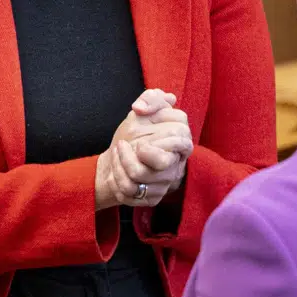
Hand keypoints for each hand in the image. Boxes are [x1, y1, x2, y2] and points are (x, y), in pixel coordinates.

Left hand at [96, 90, 192, 209]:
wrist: (119, 156)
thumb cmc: (135, 133)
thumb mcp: (143, 111)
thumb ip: (151, 98)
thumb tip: (141, 108)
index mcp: (181, 142)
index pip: (179, 139)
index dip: (156, 137)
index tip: (138, 134)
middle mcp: (176, 166)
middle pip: (161, 164)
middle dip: (133, 154)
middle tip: (122, 145)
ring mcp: (165, 184)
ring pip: (140, 178)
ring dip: (120, 163)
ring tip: (116, 153)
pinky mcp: (152, 198)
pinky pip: (131, 192)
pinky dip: (116, 178)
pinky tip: (115, 170)